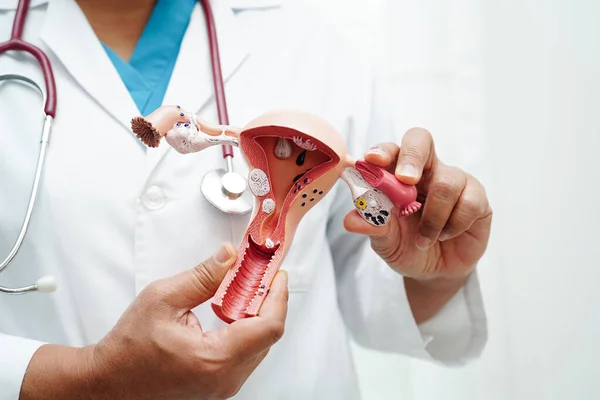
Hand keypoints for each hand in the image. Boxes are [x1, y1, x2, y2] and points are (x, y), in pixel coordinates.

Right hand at [21, 243, 288, 399]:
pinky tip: (231, 311)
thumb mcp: (162, 298)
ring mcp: (223, 386)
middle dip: (267, 302)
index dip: (278, 297)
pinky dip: (244, 330)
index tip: (277, 276)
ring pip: (259, 346)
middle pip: (268, 336)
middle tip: (259, 276)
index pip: (269, 327)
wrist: (108, 382)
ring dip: (256, 316)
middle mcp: (225, 378)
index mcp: (215, 358)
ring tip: (243, 290)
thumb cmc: (128, 348)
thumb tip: (229, 257)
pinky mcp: (218, 386)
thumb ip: (202, 276)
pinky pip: (245, 356)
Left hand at [344, 128, 491, 286]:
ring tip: (423, 239)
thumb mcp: (385, 240)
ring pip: (446, 183)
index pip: (391, 150)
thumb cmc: (406, 246)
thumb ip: (372, 226)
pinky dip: (453, 225)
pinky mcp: (477, 197)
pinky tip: (445, 235)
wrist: (434, 272)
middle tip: (406, 180)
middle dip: (412, 157)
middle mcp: (426, 170)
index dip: (383, 150)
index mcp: (397, 174)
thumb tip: (350, 220)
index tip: (373, 160)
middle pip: (421, 140)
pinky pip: (469, 202)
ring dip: (432, 217)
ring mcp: (454, 180)